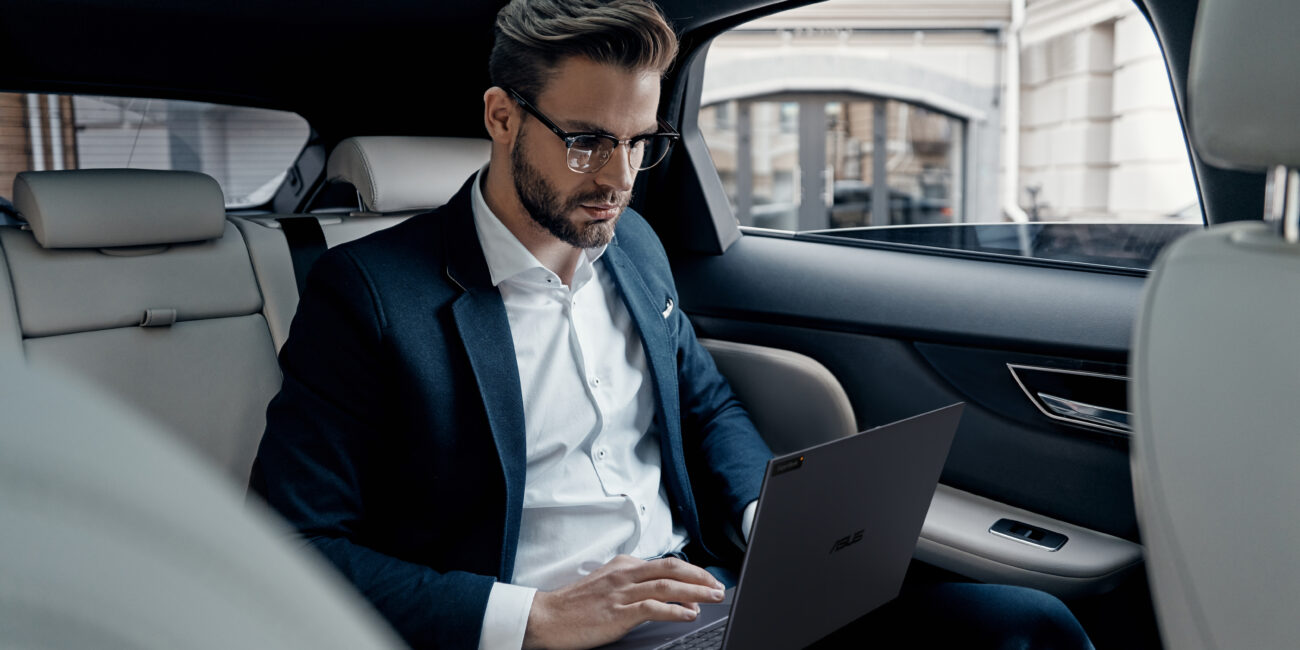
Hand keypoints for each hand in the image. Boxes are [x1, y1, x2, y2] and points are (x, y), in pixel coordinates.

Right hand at [522, 554, 726, 649]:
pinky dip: (675, 609)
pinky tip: (688, 614)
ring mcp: (622, 593)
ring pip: (667, 586)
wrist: (547, 618)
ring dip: (696, 591)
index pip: (665, 563)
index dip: (691, 571)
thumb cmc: (575, 605)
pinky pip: (653, 607)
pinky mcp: (618, 613)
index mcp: (623, 566)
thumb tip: (663, 593)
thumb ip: (632, 585)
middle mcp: (625, 574)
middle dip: (700, 577)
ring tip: (712, 598)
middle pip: (672, 569)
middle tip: (718, 586)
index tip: (706, 580)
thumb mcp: (606, 584)